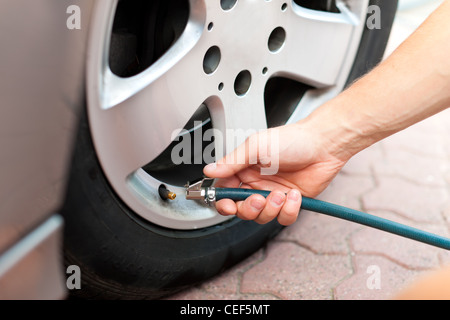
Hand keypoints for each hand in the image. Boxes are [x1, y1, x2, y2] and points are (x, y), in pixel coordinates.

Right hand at [203, 120, 350, 225]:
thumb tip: (209, 170)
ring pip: (262, 217)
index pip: (225, 192)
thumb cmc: (292, 139)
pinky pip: (283, 218)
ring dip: (271, 209)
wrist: (323, 144)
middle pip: (241, 210)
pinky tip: (294, 195)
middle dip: (248, 208)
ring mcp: (273, 194)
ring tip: (280, 194)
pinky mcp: (291, 203)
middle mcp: (256, 184)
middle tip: (258, 198)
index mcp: (244, 170)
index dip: (223, 202)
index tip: (227, 204)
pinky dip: (289, 210)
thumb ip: (231, 162)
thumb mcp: (256, 147)